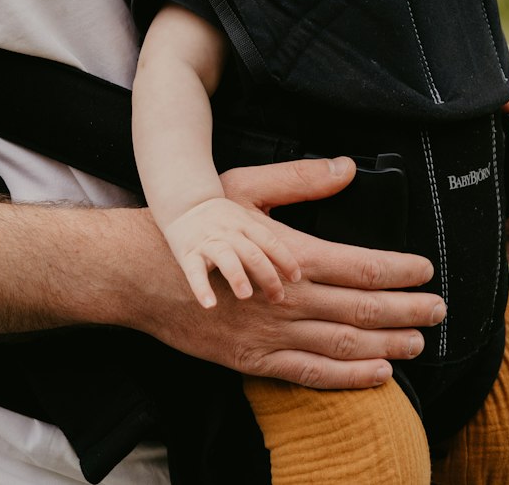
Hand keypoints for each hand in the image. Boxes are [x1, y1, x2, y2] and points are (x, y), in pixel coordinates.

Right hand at [134, 157, 444, 390]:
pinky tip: (378, 373)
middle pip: (358, 309)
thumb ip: (299, 179)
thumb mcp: (246, 186)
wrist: (143, 271)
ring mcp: (270, 334)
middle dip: (405, 310)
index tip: (426, 270)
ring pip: (341, 345)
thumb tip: (348, 168)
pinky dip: (349, 378)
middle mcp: (285, 298)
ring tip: (419, 341)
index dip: (397, 271)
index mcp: (288, 253)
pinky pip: (310, 375)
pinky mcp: (253, 361)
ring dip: (386, 344)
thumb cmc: (197, 222)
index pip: (357, 265)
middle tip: (439, 309)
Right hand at [163, 195, 302, 307]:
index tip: (297, 278)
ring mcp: (209, 242)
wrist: (183, 202)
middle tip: (278, 298)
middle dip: (266, 275)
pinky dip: (201, 287)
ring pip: (225, 258)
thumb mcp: (251, 207)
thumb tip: (325, 207)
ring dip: (236, 275)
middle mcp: (230, 232)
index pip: (270, 240)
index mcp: (247, 222)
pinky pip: (194, 271)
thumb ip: (277, 217)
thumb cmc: (224, 215)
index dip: (284, 258)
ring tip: (245, 295)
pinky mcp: (188, 252)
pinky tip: (209, 305)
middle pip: (252, 252)